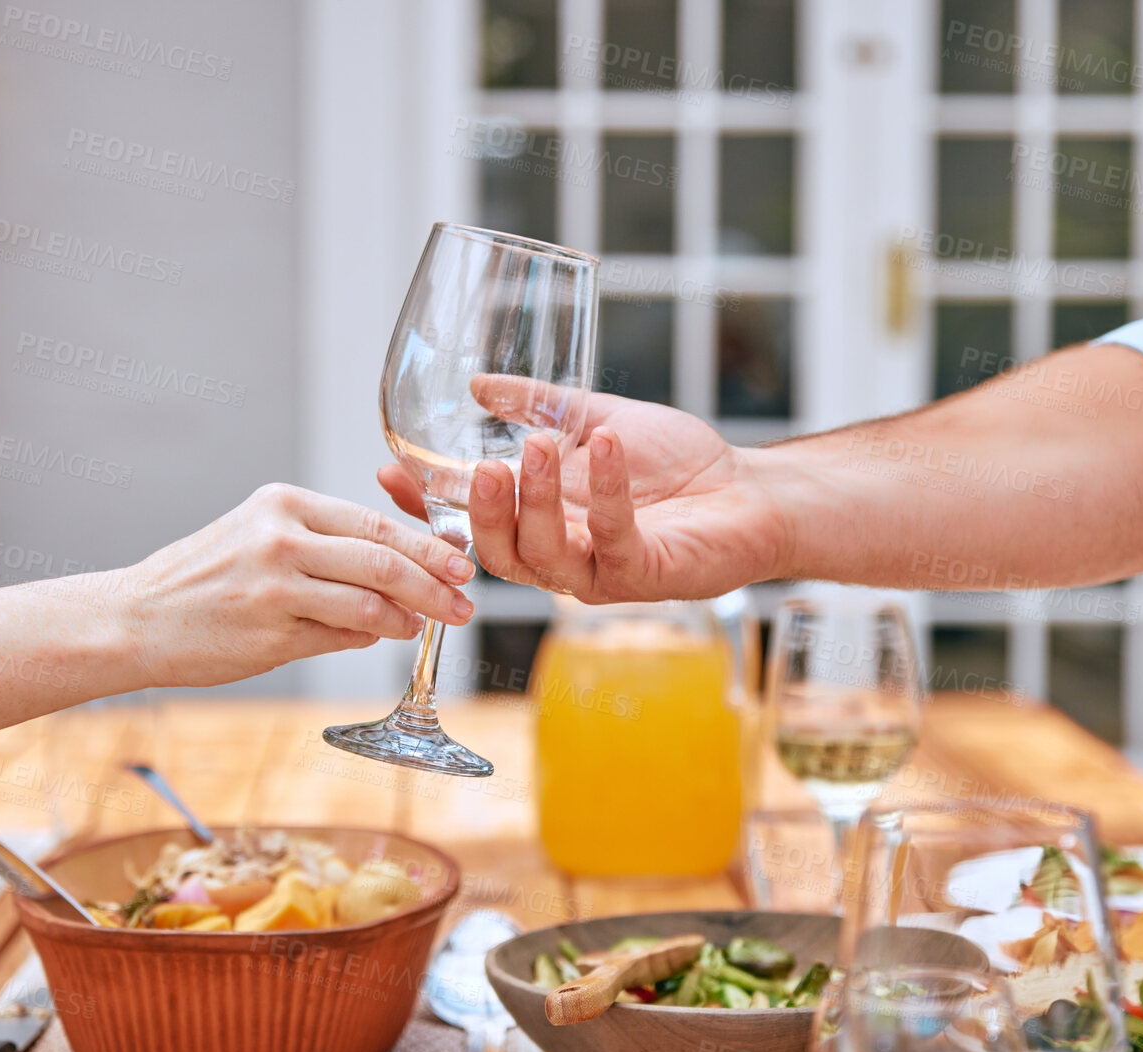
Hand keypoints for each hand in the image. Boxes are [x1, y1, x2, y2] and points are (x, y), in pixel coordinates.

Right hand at [120, 483, 475, 686]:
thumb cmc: (203, 579)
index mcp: (283, 505)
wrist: (135, 619)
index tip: (460, 561)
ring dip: (411, 615)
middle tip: (465, 600)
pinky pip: (341, 637)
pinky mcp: (270, 634)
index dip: (427, 545)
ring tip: (433, 623)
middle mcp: (281, 539)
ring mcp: (275, 588)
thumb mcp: (259, 536)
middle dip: (435, 583)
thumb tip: (394, 573)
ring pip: (369, 601)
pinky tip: (389, 636)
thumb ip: (325, 546)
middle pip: (383, 559)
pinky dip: (373, 637)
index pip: (374, 522)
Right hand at [379, 380, 785, 601]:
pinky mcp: (646, 574)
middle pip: (497, 552)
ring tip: (538, 447)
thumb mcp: (596, 421)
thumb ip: (540, 406)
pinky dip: (608, 491)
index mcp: (539, 524)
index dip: (427, 503)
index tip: (390, 471)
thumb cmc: (677, 466)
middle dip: (482, 512)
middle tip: (481, 467)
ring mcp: (600, 572)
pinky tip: (607, 444)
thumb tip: (478, 387)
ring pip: (545, 555)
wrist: (752, 494)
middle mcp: (561, 557)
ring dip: (537, 502)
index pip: (467, 521)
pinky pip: (616, 538)